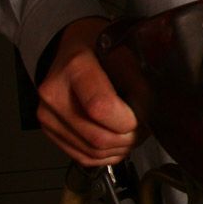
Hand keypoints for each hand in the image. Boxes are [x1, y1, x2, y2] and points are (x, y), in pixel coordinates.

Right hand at [36, 17, 138, 165]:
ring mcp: (49, 115)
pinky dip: (107, 155)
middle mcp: (55, 93)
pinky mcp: (50, 131)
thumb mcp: (124, 48)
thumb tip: (153, 108)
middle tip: (145, 127)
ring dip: (121, 148)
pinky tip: (119, 141)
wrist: (74, 47)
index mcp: (76, 67)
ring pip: (92, 152)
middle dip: (130, 138)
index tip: (142, 115)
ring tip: (134, 132)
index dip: (128, 120)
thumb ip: (139, 77)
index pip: (101, 107)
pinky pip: (83, 157)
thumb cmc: (99, 46)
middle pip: (98, 136)